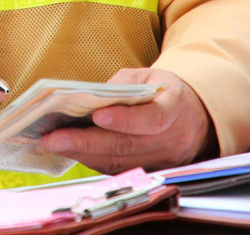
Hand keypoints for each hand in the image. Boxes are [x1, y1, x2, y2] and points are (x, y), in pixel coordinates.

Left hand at [36, 68, 215, 173]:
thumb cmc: (163, 92)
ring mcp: (163, 160)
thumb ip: (122, 85)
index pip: (152, 118)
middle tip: (53, 138)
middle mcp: (172, 140)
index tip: (97, 116)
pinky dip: (92, 160)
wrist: (196, 118)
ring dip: (82, 154)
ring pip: (120, 161)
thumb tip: (89, 98)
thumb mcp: (148, 76)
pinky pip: (118, 169)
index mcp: (175, 109)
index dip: (125, 119)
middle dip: (86, 142)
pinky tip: (70, 151)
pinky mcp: (151, 172)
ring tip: (52, 144)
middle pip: (127, 145)